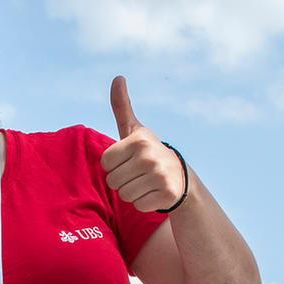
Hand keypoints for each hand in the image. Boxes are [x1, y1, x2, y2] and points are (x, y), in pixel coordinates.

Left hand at [99, 77, 185, 212]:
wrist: (178, 175)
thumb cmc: (147, 152)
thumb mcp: (133, 130)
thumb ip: (121, 106)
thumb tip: (118, 77)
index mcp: (139, 140)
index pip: (105, 163)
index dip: (114, 165)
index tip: (128, 160)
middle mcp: (150, 157)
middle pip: (113, 181)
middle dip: (122, 180)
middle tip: (138, 174)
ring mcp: (160, 176)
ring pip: (124, 195)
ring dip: (132, 193)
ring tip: (145, 183)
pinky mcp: (167, 195)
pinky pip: (138, 205)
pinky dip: (144, 203)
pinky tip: (154, 193)